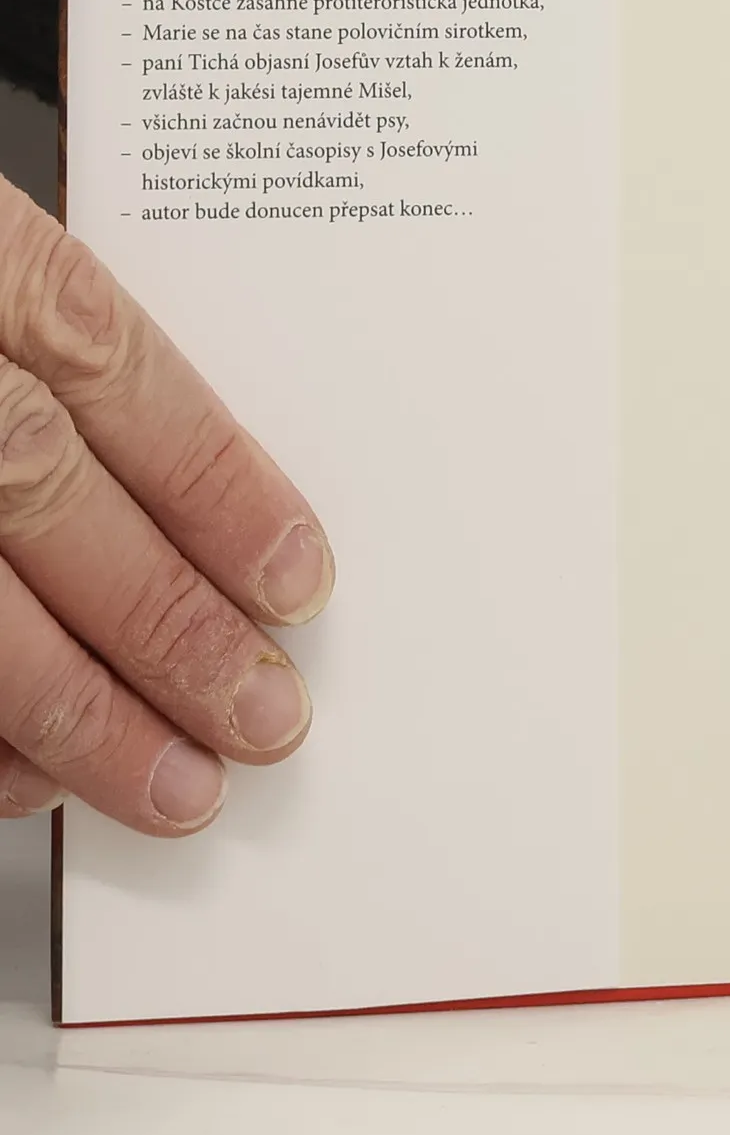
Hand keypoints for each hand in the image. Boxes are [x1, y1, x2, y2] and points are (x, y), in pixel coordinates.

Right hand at [0, 179, 328, 834]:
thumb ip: (43, 352)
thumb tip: (202, 504)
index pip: (100, 359)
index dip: (212, 479)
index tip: (297, 579)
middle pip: (33, 488)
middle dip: (164, 621)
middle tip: (265, 719)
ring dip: (68, 710)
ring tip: (174, 783)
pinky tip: (20, 779)